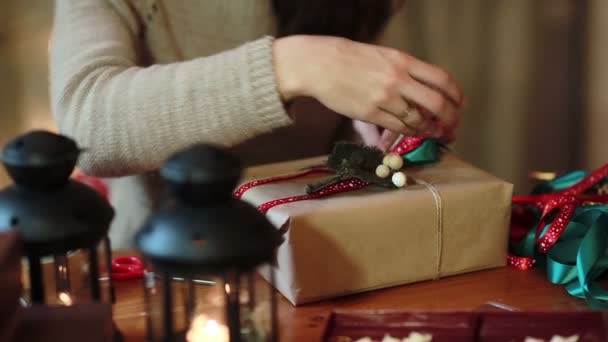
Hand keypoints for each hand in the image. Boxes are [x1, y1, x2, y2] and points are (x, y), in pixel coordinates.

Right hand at [273, 35, 464, 139]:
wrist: (320, 64)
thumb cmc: (349, 58)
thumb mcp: (383, 56)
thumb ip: (405, 71)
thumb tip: (424, 89)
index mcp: (403, 61)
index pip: (441, 79)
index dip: (456, 94)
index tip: (460, 104)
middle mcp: (398, 79)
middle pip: (436, 103)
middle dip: (449, 118)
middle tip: (452, 126)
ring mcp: (384, 98)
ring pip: (418, 119)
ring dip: (429, 128)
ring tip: (433, 132)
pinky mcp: (370, 113)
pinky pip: (398, 127)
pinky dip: (409, 131)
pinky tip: (413, 131)